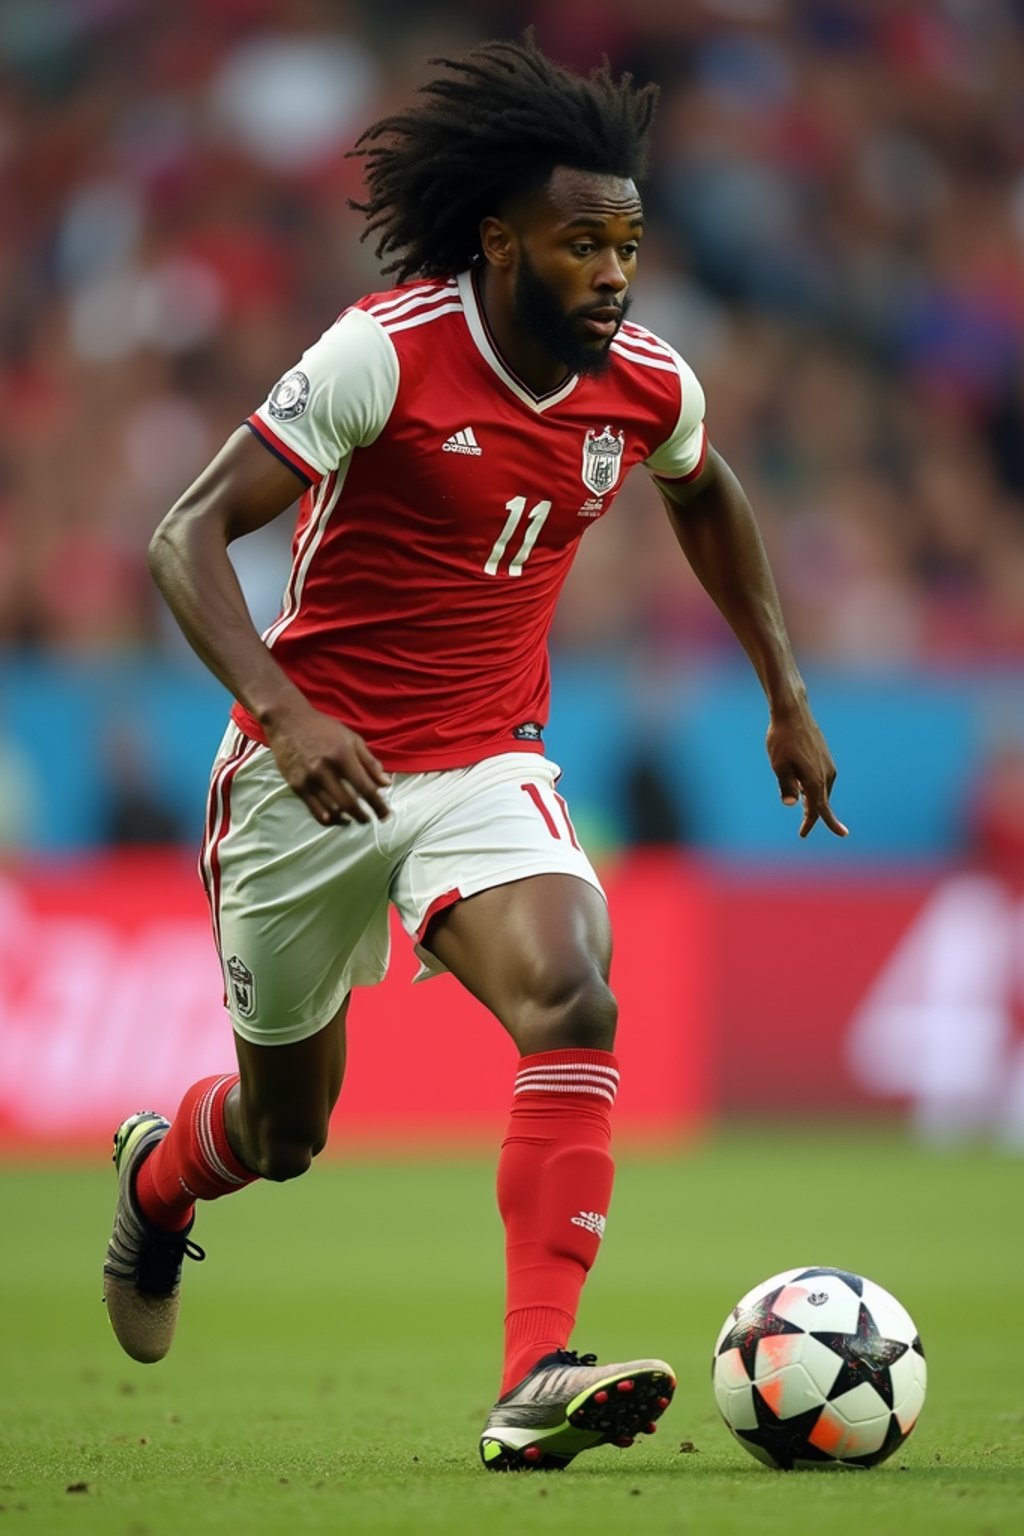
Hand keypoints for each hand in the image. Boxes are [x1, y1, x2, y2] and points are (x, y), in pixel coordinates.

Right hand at [264, 703, 391, 827]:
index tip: (386, 815)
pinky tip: (336, 817)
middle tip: (370, 820)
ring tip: (355, 818)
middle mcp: (325, 769)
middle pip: (349, 804)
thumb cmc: (323, 728)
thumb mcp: (351, 738)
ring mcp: (309, 779)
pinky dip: (328, 818)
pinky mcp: (296, 786)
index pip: (365, 788)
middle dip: (363, 816)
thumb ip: (369, 762)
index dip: (378, 805)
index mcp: (342, 755)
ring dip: (347, 818)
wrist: (288, 721)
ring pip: (331, 811)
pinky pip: (314, 810)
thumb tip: (386, 784)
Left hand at [766, 709, 848, 839]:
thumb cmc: (782, 739)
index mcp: (815, 780)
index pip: (817, 810)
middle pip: (822, 803)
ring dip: (815, 803)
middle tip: (820, 832)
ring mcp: (828, 766)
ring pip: (822, 791)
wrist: (793, 712)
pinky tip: (805, 788)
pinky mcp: (825, 758)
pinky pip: (822, 780)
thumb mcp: (779, 765)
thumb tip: (792, 804)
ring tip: (805, 812)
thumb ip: (786, 786)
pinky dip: (815, 790)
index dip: (810, 823)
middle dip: (817, 818)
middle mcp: (826, 775)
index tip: (802, 835)